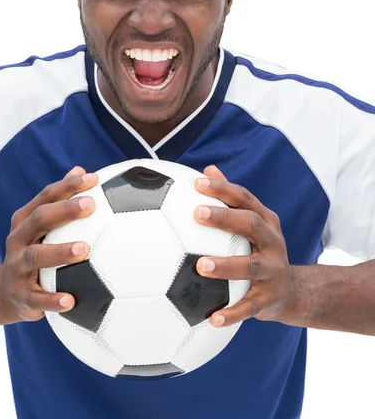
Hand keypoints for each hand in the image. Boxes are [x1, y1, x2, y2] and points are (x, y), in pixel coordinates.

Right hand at [0, 166, 97, 321]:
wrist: (5, 292)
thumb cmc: (36, 250)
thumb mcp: (43, 226)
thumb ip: (61, 201)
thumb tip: (82, 170)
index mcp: (26, 220)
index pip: (47, 196)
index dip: (69, 185)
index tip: (93, 178)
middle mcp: (18, 239)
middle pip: (39, 219)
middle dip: (65, 210)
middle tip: (91, 205)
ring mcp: (16, 267)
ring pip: (36, 256)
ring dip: (60, 252)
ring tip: (85, 249)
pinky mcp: (20, 295)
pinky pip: (36, 299)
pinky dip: (53, 300)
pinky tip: (71, 301)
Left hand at [194, 165, 295, 326]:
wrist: (291, 291)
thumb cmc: (258, 250)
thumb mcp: (250, 224)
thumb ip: (230, 199)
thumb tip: (207, 169)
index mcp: (265, 221)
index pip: (244, 198)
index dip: (223, 189)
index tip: (198, 183)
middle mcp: (272, 243)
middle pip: (251, 225)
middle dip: (225, 217)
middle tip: (197, 213)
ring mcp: (273, 271)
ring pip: (251, 266)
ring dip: (225, 265)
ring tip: (200, 266)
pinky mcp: (270, 299)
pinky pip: (250, 307)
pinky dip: (232, 313)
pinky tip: (212, 318)